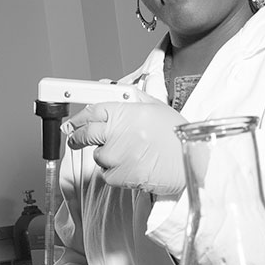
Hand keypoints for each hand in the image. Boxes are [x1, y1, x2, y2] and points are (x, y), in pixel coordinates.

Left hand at [64, 98, 186, 196]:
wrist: (192, 162)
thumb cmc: (177, 136)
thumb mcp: (156, 108)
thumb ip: (132, 99)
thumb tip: (110, 88)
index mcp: (127, 111)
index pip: (92, 111)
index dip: (78, 118)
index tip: (73, 123)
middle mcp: (119, 132)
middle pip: (85, 134)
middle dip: (77, 137)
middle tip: (75, 140)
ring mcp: (118, 155)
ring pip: (99, 156)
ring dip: (107, 157)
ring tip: (129, 156)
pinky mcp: (121, 175)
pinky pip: (108, 175)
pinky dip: (116, 174)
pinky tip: (133, 167)